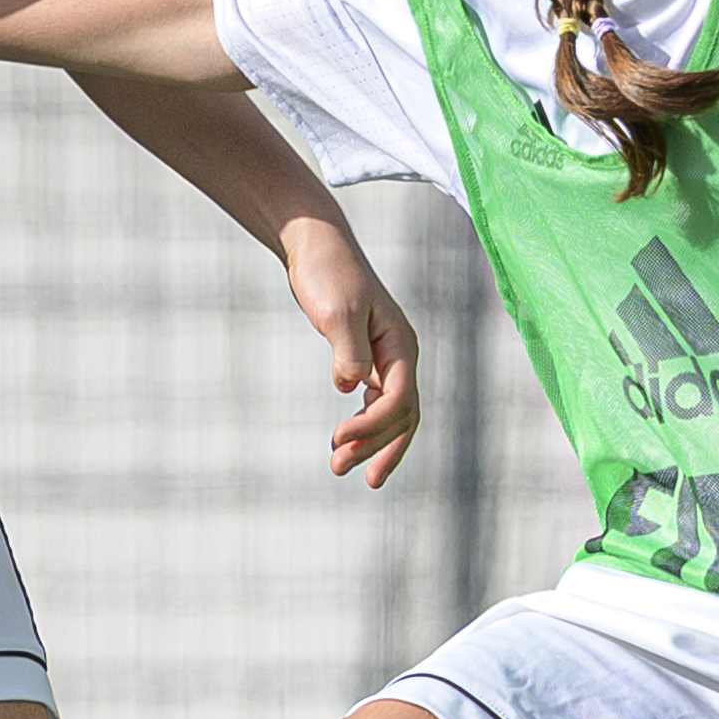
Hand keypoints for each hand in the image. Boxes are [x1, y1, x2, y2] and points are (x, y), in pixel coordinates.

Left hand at [280, 217, 420, 487]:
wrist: (316, 248)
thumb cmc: (328, 274)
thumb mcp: (337, 311)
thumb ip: (348, 349)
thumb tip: (351, 386)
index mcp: (401, 345)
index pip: (399, 400)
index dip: (372, 426)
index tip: (337, 440)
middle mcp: (400, 355)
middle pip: (402, 416)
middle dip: (376, 446)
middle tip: (339, 470)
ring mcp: (386, 358)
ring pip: (390, 414)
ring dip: (369, 442)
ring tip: (338, 466)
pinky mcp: (366, 358)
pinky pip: (375, 403)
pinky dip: (363, 425)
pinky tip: (343, 439)